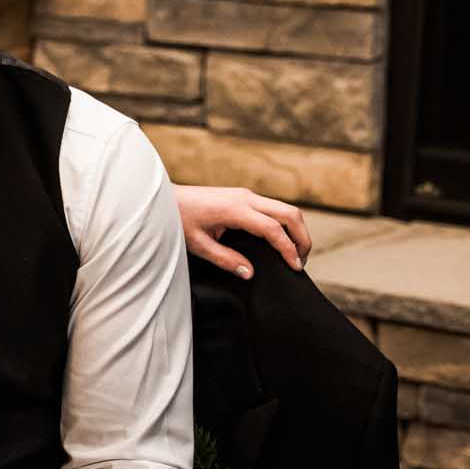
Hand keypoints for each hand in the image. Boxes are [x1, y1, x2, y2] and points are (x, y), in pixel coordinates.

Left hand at [173, 185, 311, 278]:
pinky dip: (285, 224)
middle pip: (290, 214)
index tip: (295, 267)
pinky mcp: (245, 196)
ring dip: (296, 230)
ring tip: (295, 254)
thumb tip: (250, 273)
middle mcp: (246, 198)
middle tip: (301, 262)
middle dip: (302, 238)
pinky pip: (274, 208)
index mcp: (235, 209)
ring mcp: (247, 195)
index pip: (273, 229)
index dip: (288, 249)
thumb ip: (225, 259)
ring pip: (285, 208)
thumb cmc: (179, 220)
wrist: (167, 199)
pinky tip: (281, 242)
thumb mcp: (198, 245)